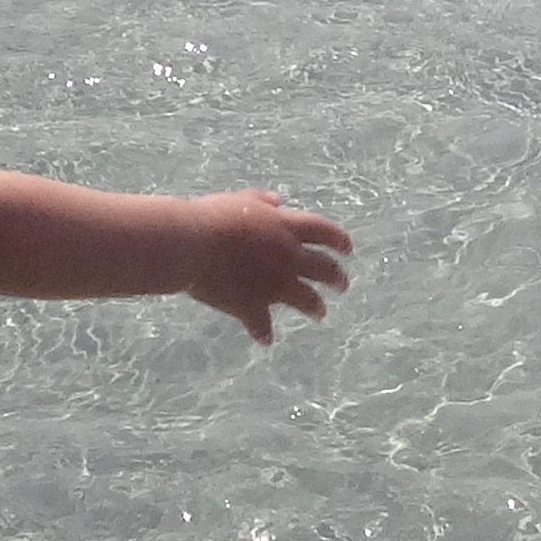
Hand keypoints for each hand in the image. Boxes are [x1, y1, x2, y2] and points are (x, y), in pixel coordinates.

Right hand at [188, 188, 352, 342]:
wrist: (192, 244)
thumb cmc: (212, 217)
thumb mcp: (241, 200)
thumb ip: (261, 200)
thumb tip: (277, 201)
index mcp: (286, 227)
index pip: (325, 232)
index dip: (339, 240)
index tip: (347, 249)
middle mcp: (288, 257)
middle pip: (324, 269)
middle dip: (337, 278)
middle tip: (342, 286)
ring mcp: (274, 284)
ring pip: (306, 299)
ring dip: (315, 307)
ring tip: (320, 313)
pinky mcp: (253, 305)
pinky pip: (262, 324)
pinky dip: (264, 333)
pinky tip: (266, 340)